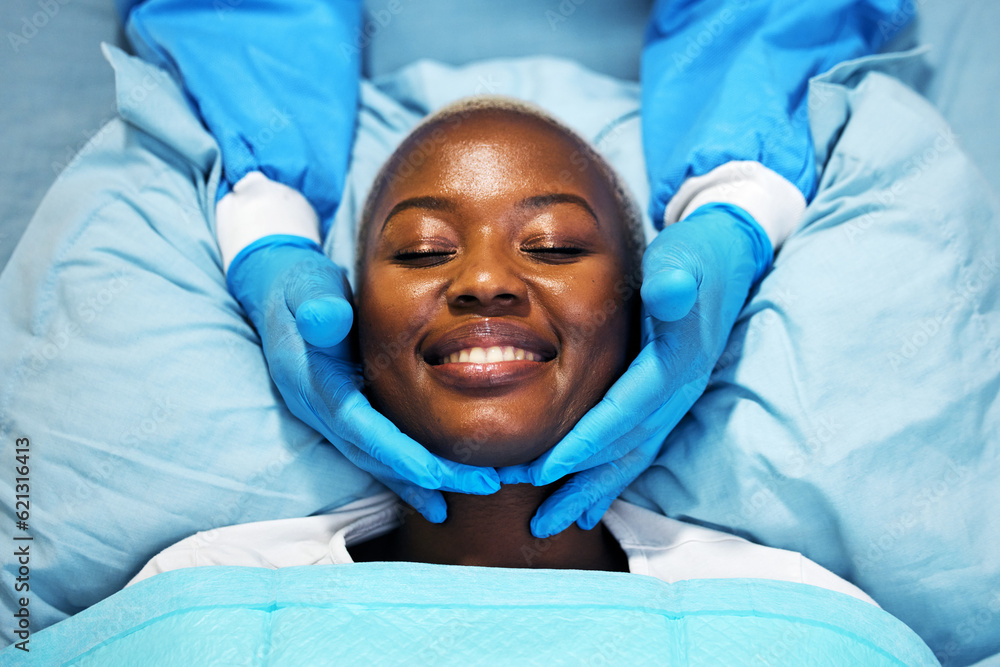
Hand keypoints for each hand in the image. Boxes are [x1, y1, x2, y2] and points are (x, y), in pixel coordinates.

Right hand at [226, 236, 499, 520]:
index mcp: (316, 384)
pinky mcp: (343, 415)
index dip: (399, 454)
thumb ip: (317, 305)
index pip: (361, 429)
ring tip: (462, 498)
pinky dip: (403, 472)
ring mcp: (330, 416)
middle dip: (426, 477)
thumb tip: (325, 319)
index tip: (439, 474)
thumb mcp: (306, 287)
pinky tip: (432, 490)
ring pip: (376, 461)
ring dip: (417, 483)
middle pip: (375, 456)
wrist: (277, 293)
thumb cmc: (303, 288)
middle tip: (483, 484)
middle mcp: (321, 411)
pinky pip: (375, 451)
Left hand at [499, 203, 772, 536]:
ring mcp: (675, 398)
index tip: (539, 472)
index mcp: (674, 364)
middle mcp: (677, 391)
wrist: (729, 257)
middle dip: (581, 487)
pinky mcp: (666, 396)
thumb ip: (677, 278)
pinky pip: (637, 443)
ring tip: (558, 520)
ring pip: (632, 455)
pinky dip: (611, 471)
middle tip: (539, 524)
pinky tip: (591, 491)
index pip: (621, 415)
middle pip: (625, 451)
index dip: (582, 445)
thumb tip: (669, 289)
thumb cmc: (696, 255)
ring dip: (594, 489)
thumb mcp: (686, 258)